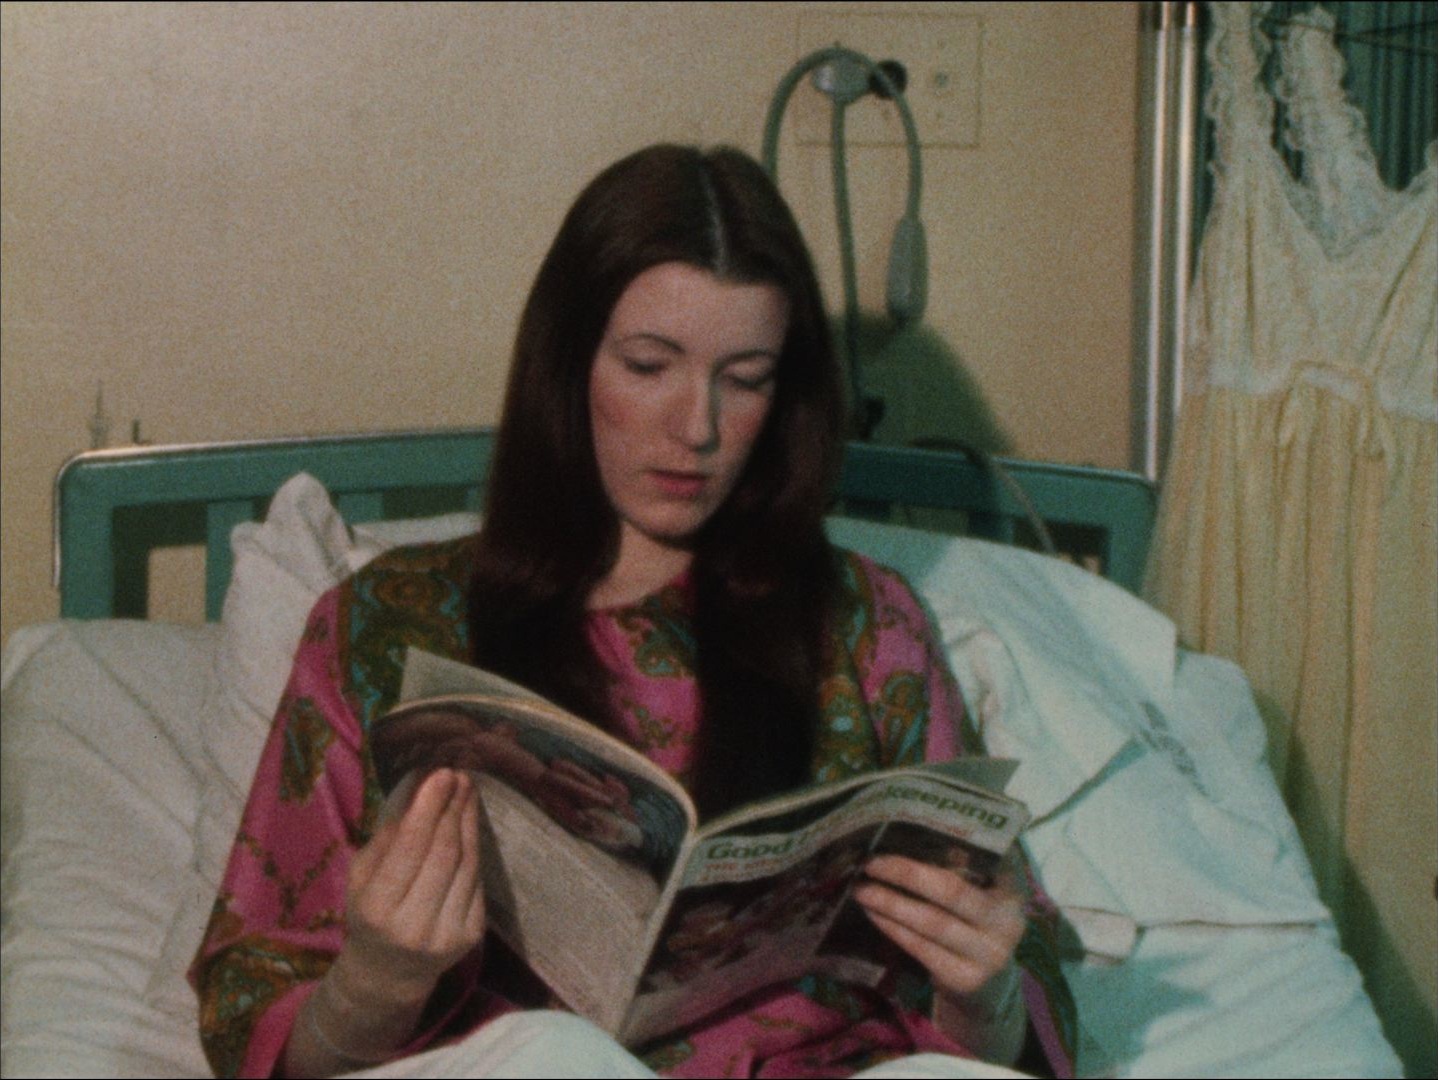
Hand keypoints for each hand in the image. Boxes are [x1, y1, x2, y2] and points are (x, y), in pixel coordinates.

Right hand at [339, 767, 485, 1005]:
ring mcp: (447, 934)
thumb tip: (417, 783)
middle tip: (457, 774)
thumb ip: (389, 832)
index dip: (429, 807)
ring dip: (469, 821)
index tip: (440, 772)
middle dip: (453, 808)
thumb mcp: (362, 875)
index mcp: (377, 908)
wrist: (389, 972)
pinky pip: (476, 879)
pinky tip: (468, 823)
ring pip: (467, 863)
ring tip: (466, 791)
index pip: (410, 847)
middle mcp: (413, 925)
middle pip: (444, 852)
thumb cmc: (369, 912)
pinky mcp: (471, 935)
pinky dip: (474, 847)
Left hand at [852, 851, 1025, 1000]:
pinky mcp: (965, 979)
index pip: (987, 859)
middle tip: (872, 863)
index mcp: (1012, 890)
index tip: (913, 830)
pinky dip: (894, 928)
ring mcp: (989, 954)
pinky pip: (922, 948)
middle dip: (908, 874)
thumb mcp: (979, 896)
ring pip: (932, 922)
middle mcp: (1007, 922)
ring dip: (892, 903)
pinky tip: (873, 914)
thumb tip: (909, 837)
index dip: (953, 844)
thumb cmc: (973, 926)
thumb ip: (959, 870)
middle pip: (952, 891)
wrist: (987, 986)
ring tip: (862, 890)